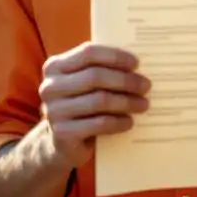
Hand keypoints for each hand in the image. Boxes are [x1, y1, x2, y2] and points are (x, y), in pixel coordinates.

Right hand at [38, 42, 150, 168]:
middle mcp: (50, 87)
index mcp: (55, 66)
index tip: (136, 63)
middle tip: (146, 85)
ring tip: (143, 104)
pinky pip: (98, 124)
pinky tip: (130, 121)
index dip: (114, 56)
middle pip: (95, 76)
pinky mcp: (62, 133)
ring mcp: (53, 111)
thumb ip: (101, 69)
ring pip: (99, 100)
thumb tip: (136, 64)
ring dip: (126, 102)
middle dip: (125, 80)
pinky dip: (118, 121)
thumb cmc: (81, 105)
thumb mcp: (84, 84)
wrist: (62, 143)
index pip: (88, 53)